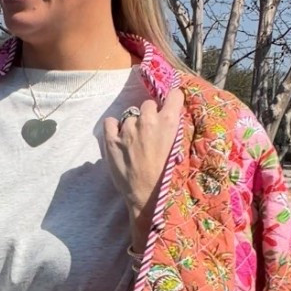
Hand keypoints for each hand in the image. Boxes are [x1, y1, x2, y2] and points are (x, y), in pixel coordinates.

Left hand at [102, 84, 184, 247]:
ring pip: (129, 115)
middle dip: (149, 114)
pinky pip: (110, 122)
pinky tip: (118, 138)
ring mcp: (127, 129)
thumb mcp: (180, 150)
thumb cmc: (167, 176)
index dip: (172, 100)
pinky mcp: (111, 140)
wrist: (147, 196)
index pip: (174, 95)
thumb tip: (173, 118)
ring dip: (132, 124)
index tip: (170, 105)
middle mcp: (147, 120)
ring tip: (134, 141)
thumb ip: (176, 131)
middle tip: (150, 131)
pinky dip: (113, 127)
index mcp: (168, 122)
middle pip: (147, 105)